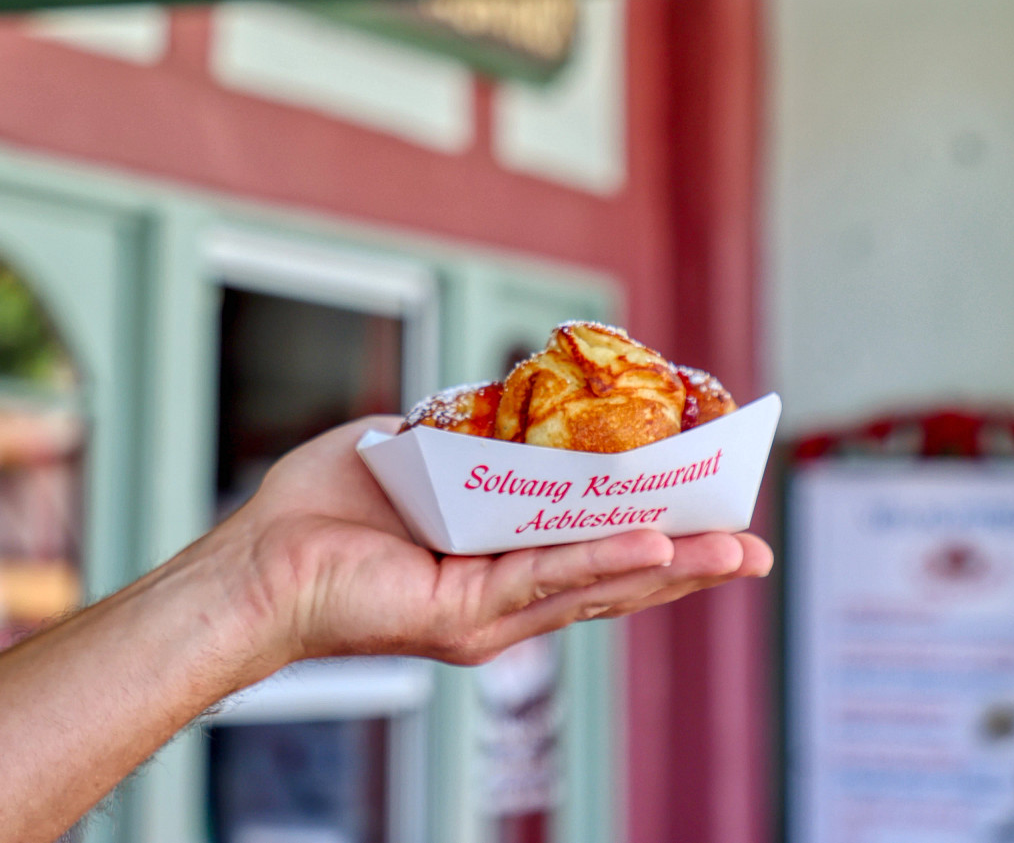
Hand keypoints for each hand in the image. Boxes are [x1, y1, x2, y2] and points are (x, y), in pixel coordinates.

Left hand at [202, 417, 771, 670]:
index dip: (658, 533)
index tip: (714, 509)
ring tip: (735, 550)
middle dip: (691, 562)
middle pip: (616, 577)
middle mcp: (504, 598)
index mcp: (500, 562)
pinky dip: (605, 560)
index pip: (594, 549)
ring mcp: (489, 613)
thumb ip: (474, 437)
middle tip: (755, 547)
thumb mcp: (420, 455)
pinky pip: (547, 578)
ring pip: (598, 583)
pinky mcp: (464, 615)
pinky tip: (657, 547)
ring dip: (673, 565)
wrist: (258, 561)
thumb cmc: (321, 512)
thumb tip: (511, 399)